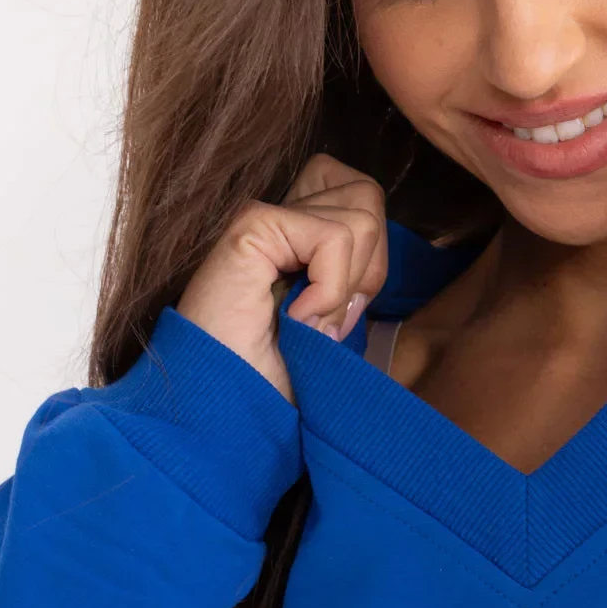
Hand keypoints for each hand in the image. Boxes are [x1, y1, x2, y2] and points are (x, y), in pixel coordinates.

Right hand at [176, 154, 388, 400]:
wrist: (226, 411)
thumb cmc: (273, 380)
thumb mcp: (332, 327)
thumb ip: (355, 281)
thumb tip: (380, 252)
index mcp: (298, 239)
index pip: (365, 202)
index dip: (373, 259)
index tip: (340, 316)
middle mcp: (281, 220)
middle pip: (368, 196)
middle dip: (372, 265)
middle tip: (330, 318)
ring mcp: (265, 218)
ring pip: (362, 216)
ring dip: (347, 285)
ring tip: (308, 322)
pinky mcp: (253, 224)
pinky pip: (334, 237)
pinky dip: (330, 289)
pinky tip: (295, 318)